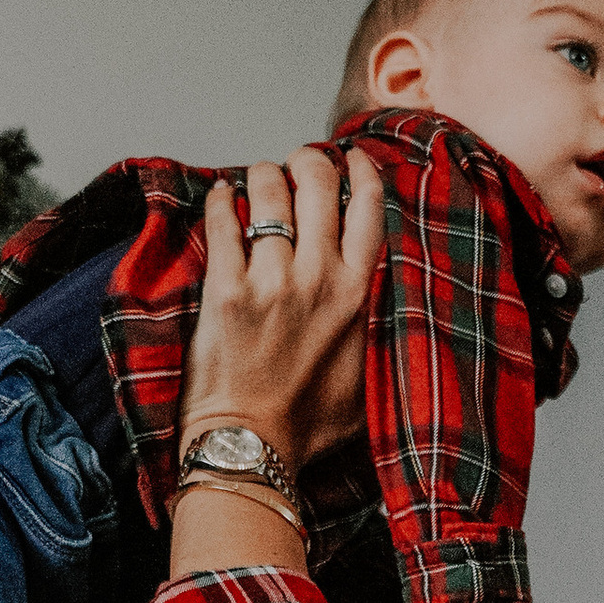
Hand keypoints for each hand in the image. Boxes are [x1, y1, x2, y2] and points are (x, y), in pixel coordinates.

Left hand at [180, 149, 380, 470]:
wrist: (252, 443)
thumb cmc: (306, 421)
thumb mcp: (368, 375)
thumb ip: (376, 327)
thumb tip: (383, 299)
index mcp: (357, 294)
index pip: (367, 207)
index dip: (359, 171)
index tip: (349, 159)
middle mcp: (318, 278)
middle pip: (318, 183)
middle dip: (306, 162)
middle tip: (295, 168)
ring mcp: (271, 281)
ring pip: (268, 190)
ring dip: (261, 176)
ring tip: (256, 184)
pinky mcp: (226, 288)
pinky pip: (221, 220)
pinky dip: (219, 200)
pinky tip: (220, 199)